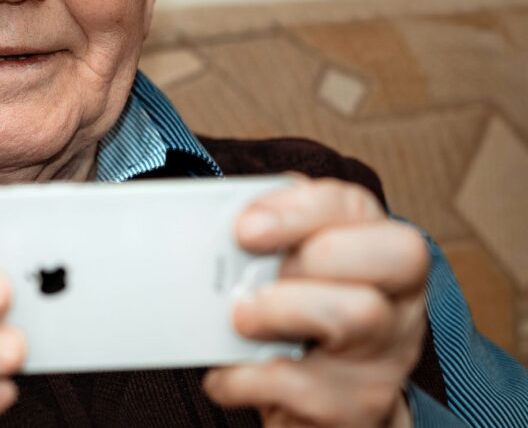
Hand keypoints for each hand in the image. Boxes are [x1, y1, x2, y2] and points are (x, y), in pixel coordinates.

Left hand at [203, 178, 428, 427]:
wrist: (317, 401)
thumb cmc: (296, 316)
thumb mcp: (287, 269)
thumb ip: (266, 241)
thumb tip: (214, 230)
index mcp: (375, 246)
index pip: (356, 206)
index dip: (300, 209)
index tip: (245, 227)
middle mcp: (397, 297)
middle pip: (392, 254)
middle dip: (311, 255)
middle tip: (252, 277)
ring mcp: (386, 354)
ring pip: (358, 314)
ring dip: (281, 310)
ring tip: (239, 320)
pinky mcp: (359, 405)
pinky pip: (309, 387)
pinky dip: (249, 378)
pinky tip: (226, 374)